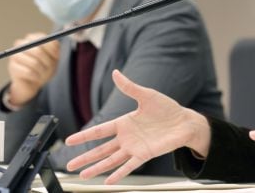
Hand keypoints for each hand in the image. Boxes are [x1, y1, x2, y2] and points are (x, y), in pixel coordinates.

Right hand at [7, 32, 59, 105]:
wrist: (32, 82)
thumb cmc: (45, 67)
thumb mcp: (54, 57)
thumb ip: (55, 49)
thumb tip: (55, 44)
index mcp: (32, 38)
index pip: (43, 39)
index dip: (52, 50)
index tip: (56, 57)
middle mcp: (21, 43)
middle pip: (38, 51)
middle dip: (47, 62)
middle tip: (50, 68)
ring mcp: (15, 55)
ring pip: (34, 63)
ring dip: (42, 71)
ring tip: (42, 74)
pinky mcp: (12, 67)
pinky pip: (29, 72)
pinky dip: (36, 76)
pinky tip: (35, 77)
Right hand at [65, 70, 210, 183]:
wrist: (185, 121)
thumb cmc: (167, 108)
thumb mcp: (146, 95)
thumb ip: (129, 87)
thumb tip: (116, 72)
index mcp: (124, 123)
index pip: (100, 131)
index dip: (84, 136)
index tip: (69, 141)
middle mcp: (127, 137)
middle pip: (101, 149)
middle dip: (85, 157)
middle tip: (69, 165)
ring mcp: (135, 147)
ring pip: (111, 160)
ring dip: (97, 168)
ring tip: (82, 176)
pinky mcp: (145, 154)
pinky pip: (129, 166)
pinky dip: (118, 173)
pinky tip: (107, 181)